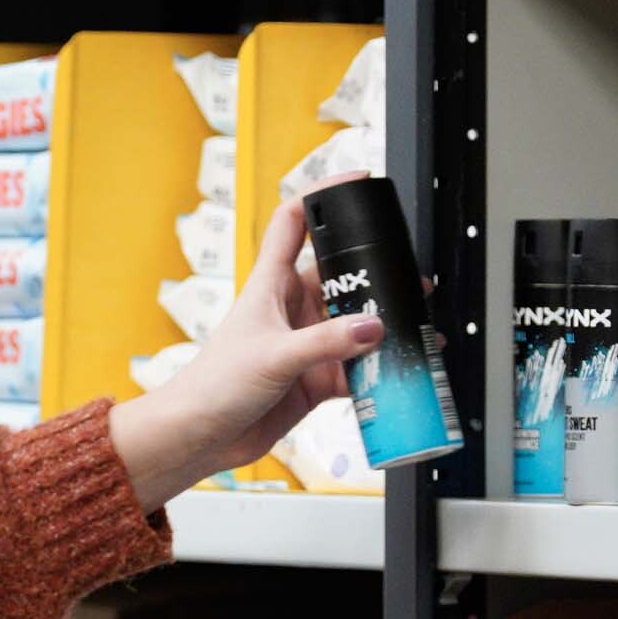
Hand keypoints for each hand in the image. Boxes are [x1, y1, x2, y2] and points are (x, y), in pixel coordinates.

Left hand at [108, 196, 385, 509]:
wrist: (201, 436)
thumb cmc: (215, 384)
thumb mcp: (274, 355)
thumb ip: (326, 342)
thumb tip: (373, 328)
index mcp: (272, 283)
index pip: (295, 223)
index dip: (323, 196)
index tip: (356, 183)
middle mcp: (292, 308)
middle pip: (341, 276)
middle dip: (376, 276)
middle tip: (410, 280)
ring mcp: (306, 343)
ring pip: (354, 324)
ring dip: (383, 326)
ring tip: (416, 326)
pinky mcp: (315, 379)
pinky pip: (355, 368)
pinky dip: (377, 370)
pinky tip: (397, 371)